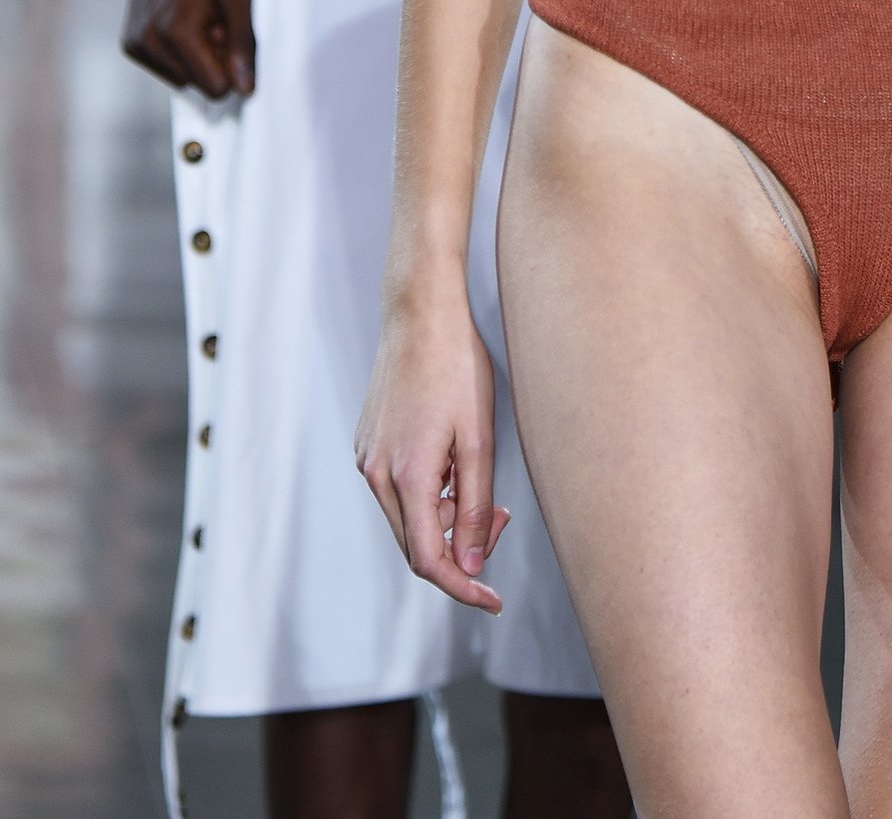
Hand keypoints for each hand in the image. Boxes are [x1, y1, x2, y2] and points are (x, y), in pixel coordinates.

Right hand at [122, 0, 255, 97]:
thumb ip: (242, 44)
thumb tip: (245, 89)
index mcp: (177, 32)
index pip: (215, 87)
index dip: (231, 64)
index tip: (229, 31)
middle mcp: (149, 43)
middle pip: (198, 84)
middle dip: (212, 58)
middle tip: (214, 20)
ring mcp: (135, 44)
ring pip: (181, 78)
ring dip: (196, 55)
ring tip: (198, 16)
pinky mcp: (130, 44)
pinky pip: (166, 67)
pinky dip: (178, 51)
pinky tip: (181, 18)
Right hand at [356, 295, 508, 612]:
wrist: (419, 313)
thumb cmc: (455, 365)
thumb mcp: (479, 437)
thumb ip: (476, 505)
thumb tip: (472, 562)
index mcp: (406, 477)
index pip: (430, 560)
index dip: (463, 587)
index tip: (492, 599)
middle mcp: (376, 475)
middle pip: (417, 544)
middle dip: (461, 547)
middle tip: (502, 518)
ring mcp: (367, 458)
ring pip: (408, 517)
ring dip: (445, 516)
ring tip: (478, 479)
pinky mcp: (368, 444)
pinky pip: (397, 489)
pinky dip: (428, 492)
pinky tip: (451, 459)